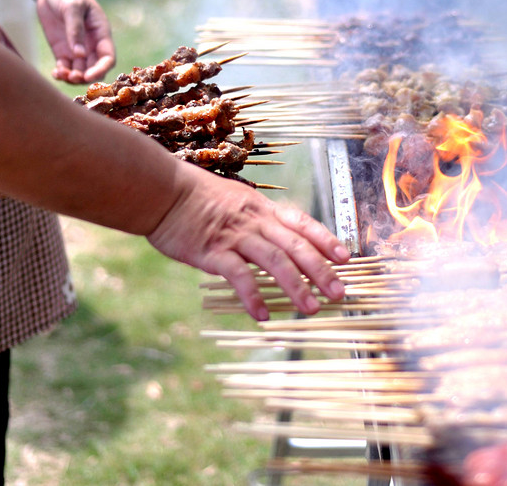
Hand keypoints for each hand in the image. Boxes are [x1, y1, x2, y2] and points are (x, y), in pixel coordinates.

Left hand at [37, 0, 115, 83]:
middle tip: (71, 77)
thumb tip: (79, 54)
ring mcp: (77, 48)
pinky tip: (55, 73)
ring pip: (80, 72)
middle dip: (85, 77)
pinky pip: (65, 67)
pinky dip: (62, 73)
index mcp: (101, 33)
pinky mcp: (63, 50)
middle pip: (95, 69)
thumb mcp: (72, 6)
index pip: (108, 58)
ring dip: (72, 78)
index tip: (88, 76)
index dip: (101, 69)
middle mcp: (92, 44)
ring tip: (60, 73)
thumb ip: (75, 29)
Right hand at [147, 166, 349, 319]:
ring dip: (296, 286)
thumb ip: (256, 219)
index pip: (302, 223)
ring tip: (311, 308)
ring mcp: (235, 236)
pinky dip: (253, 296)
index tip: (345, 257)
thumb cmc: (196, 198)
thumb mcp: (234, 201)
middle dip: (321, 270)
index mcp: (262, 208)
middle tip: (338, 294)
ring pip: (275, 261)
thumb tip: (276, 236)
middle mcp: (255, 221)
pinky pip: (239, 276)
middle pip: (296, 245)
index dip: (326, 239)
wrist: (161, 191)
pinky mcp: (212, 252)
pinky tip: (263, 316)